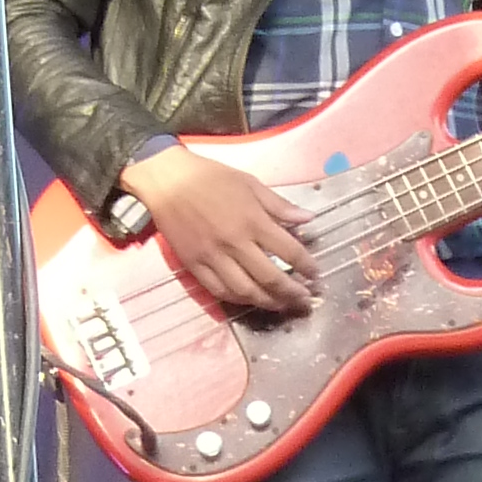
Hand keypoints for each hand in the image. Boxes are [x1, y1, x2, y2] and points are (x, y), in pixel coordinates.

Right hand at [122, 148, 318, 316]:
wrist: (166, 180)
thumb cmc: (210, 177)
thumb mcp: (249, 183)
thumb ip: (279, 204)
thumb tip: (309, 218)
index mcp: (252, 220)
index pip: (289, 251)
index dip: (307, 267)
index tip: (316, 275)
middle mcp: (235, 243)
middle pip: (271, 278)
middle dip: (293, 293)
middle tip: (305, 299)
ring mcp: (213, 257)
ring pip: (246, 291)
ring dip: (269, 302)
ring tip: (282, 305)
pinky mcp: (194, 265)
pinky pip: (219, 291)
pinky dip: (239, 300)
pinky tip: (250, 299)